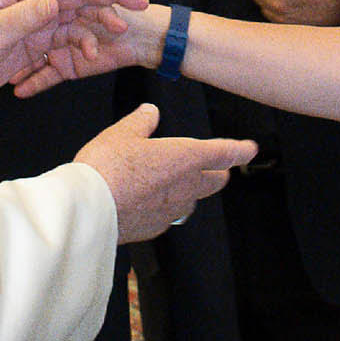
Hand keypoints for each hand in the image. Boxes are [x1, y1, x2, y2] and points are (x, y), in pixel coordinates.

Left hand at [0, 0, 146, 113]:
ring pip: (77, 20)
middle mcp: (30, 3)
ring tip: (117, 36)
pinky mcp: (33, 46)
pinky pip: (65, 45)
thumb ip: (26, 15)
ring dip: (99, 26)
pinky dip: (80, 50)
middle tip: (137, 3)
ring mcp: (33, 25)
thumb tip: (54, 1)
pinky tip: (90, 59)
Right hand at [75, 103, 254, 243]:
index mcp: (186, 157)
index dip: (240, 149)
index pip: (224, 153)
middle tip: (211, 164)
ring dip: (189, 190)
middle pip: (215, 181)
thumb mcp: (123, 133)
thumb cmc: (108, 167)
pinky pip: (169, 215)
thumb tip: (150, 112)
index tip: (250, 148)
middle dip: (217, 171)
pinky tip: (147, 200)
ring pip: (193, 200)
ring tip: (172, 181)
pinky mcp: (155, 228)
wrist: (90, 209)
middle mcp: (186, 186)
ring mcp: (172, 210)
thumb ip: (141, 122)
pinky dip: (165, 206)